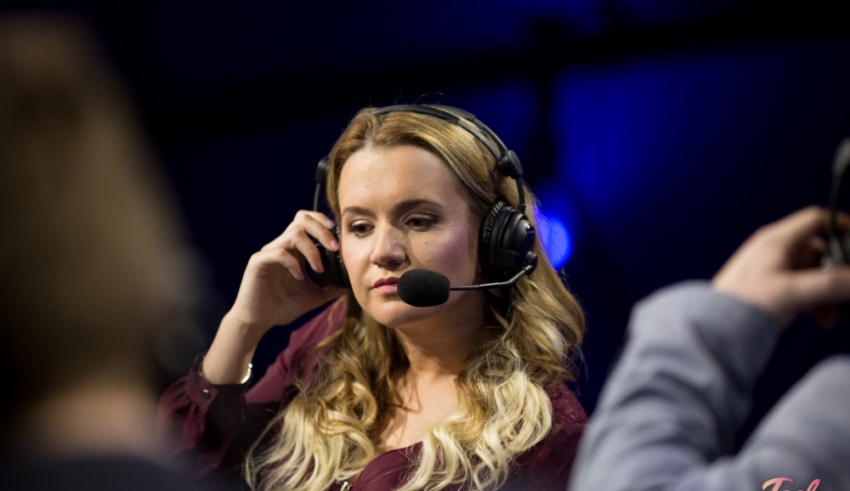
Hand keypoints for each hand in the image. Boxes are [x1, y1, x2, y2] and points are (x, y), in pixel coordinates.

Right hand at [227, 210, 344, 339]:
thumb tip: (351, 283)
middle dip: (322, 230)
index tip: (338, 238)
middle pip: (302, 220)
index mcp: (294, 250)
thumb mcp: (314, 297)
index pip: (307, 221)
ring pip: (293, 234)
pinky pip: (279, 253)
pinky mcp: (258, 262)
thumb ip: (330, 288)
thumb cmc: (282, 307)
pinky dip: (294, 263)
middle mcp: (281, 246)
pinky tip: (300, 278)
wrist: (257, 322)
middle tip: (335, 247)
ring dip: (312, 250)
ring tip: (320, 269)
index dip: (323, 222)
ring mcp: (269, 252)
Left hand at [712, 206, 849, 327]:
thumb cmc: (743, 304)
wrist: (714, 326)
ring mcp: (772, 269)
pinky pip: (802, 287)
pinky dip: (816, 300)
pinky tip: (822, 318)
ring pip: (812, 272)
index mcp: (777, 240)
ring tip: (833, 314)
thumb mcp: (793, 291)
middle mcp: (775, 250)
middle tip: (846, 292)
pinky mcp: (770, 288)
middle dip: (837, 272)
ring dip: (828, 291)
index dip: (841, 225)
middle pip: (819, 250)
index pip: (815, 220)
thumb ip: (830, 284)